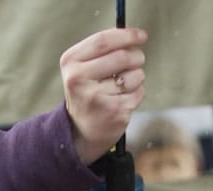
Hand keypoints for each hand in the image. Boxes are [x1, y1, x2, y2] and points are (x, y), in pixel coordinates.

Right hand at [61, 27, 146, 165]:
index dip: (126, 35)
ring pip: (134, 75)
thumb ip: (103, 49)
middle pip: (122, 57)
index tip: (142, 35)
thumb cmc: (87, 93)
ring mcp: (97, 98)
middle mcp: (80, 79)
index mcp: (71, 62)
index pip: (103, 41)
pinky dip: (137, 93)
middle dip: (136, 56)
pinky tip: (125, 99)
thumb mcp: (83, 68)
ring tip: (125, 84)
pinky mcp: (114, 112)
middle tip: (138, 60)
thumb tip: (133, 35)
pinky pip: (139, 93)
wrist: (81, 132)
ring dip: (137, 76)